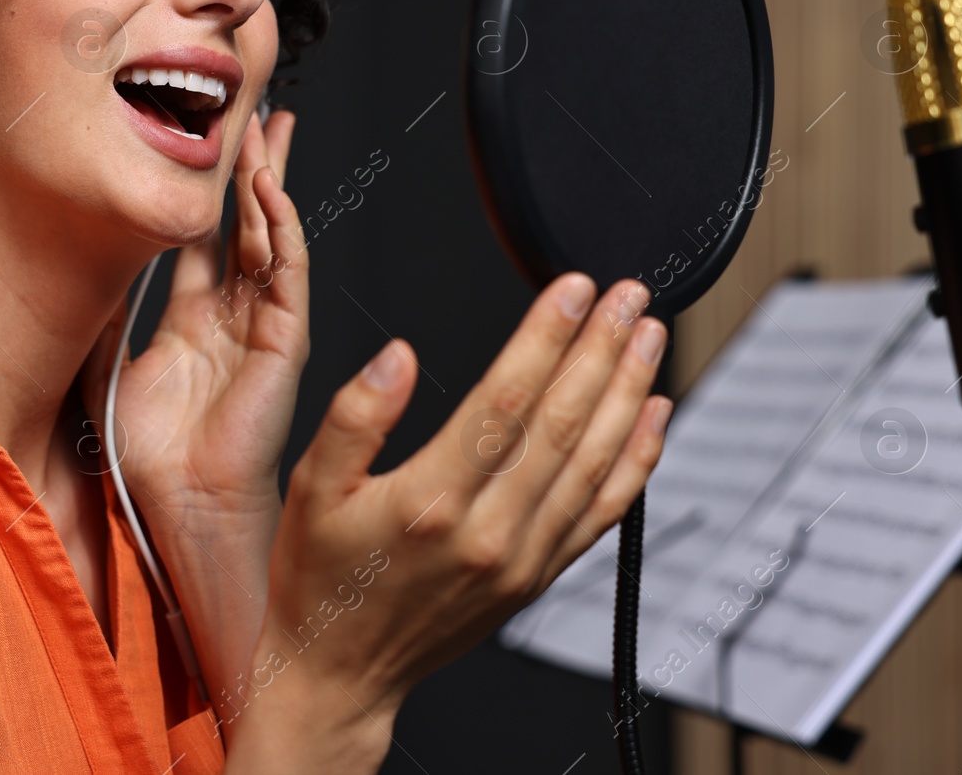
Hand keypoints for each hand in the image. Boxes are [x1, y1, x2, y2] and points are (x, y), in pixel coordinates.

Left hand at [80, 107, 307, 518]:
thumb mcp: (108, 366)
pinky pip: (288, 273)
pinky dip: (282, 230)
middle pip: (247, 223)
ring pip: (271, 236)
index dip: (208, 189)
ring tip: (270, 130)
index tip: (206, 141)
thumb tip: (74, 267)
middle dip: (253, 168)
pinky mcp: (284, 341)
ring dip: (271, 183)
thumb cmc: (152, 455)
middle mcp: (233, 315)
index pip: (206, 237)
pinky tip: (272, 192)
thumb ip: (104, 317)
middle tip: (257, 111)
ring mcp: (263, 325)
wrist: (184, 505)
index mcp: (195, 318)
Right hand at [223, 274, 670, 772]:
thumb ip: (355, 416)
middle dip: (602, 350)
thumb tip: (399, 356)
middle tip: (628, 295)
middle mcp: (487, 533)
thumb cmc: (320, 579)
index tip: (574, 288)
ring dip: (628, 393)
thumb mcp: (308, 487)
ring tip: (648, 336)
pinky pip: (602, 512)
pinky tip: (653, 416)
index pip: (506, 401)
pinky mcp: (537, 577)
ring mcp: (521, 559)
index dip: (547, 337)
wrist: (338, 674)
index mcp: (430, 501)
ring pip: (594, 463)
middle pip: (563, 424)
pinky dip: (636, 461)